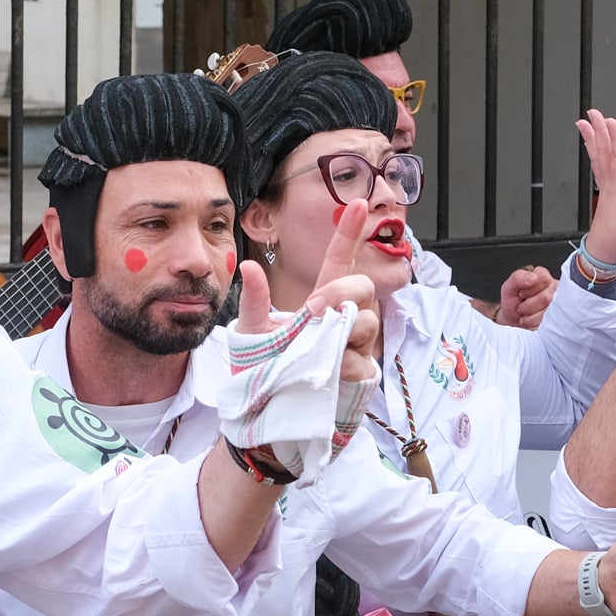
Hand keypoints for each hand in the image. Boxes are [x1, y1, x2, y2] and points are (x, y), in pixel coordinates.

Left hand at [234, 197, 381, 381]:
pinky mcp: (361, 374)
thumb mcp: (252, 332)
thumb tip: (247, 267)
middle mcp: (344, 318)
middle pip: (364, 287)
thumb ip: (254, 300)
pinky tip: (324, 372)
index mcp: (320, 300)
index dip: (347, 233)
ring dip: (340, 331)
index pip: (339, 261)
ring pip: (367, 323)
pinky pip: (361, 360)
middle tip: (314, 309)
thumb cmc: (263, 368)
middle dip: (342, 292)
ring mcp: (357, 346)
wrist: (265, 412)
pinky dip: (341, 364)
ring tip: (312, 348)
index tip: (353, 203)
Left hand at [496, 265, 556, 331]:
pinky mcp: (557, 317)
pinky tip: (530, 319)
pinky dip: (533, 323)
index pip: (544, 279)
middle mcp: (554, 288)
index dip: (529, 290)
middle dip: (527, 305)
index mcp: (543, 276)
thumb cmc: (512, 300)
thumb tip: (533, 277)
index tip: (521, 293)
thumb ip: (518, 277)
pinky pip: (547, 322)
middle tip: (521, 305)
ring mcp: (557, 303)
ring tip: (524, 312)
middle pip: (545, 298)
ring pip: (547, 312)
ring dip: (529, 316)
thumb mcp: (509, 287)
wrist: (511, 318)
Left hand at [575, 110, 615, 267]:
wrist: (602, 254)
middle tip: (593, 113)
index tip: (611, 122)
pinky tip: (592, 144)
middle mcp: (610, 186)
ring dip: (593, 138)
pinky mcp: (606, 192)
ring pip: (599, 157)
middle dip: (599, 131)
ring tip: (585, 121)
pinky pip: (599, 166)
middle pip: (604, 152)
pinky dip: (596, 152)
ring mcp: (606, 188)